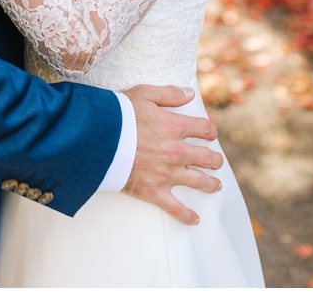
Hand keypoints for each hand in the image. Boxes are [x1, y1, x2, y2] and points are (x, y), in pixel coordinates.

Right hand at [122, 84, 223, 224]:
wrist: (96, 139)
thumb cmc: (116, 115)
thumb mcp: (142, 94)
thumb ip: (168, 94)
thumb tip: (189, 94)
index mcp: (174, 127)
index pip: (204, 129)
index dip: (210, 131)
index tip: (210, 134)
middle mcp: (176, 151)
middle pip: (207, 158)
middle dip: (214, 160)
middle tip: (215, 161)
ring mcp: (167, 173)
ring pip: (199, 182)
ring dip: (210, 184)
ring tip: (215, 185)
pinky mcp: (154, 191)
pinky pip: (175, 208)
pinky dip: (186, 215)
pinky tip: (194, 218)